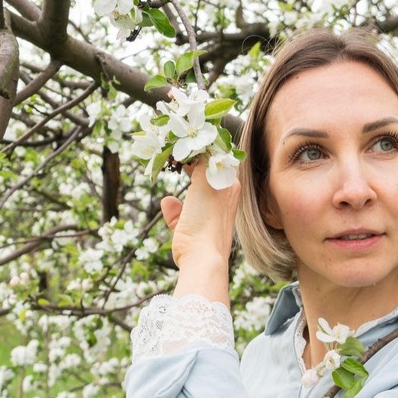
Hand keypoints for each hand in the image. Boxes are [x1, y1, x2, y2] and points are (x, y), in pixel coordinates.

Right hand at [161, 159, 239, 304]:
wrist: (201, 257)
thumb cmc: (207, 218)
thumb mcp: (205, 181)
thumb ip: (204, 161)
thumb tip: (201, 146)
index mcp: (230, 188)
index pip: (219, 161)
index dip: (203, 149)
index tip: (186, 140)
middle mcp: (221, 200)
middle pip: (204, 176)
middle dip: (189, 166)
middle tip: (174, 153)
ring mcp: (206, 216)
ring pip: (192, 195)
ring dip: (181, 186)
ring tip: (168, 171)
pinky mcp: (191, 230)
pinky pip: (179, 213)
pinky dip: (172, 208)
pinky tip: (167, 203)